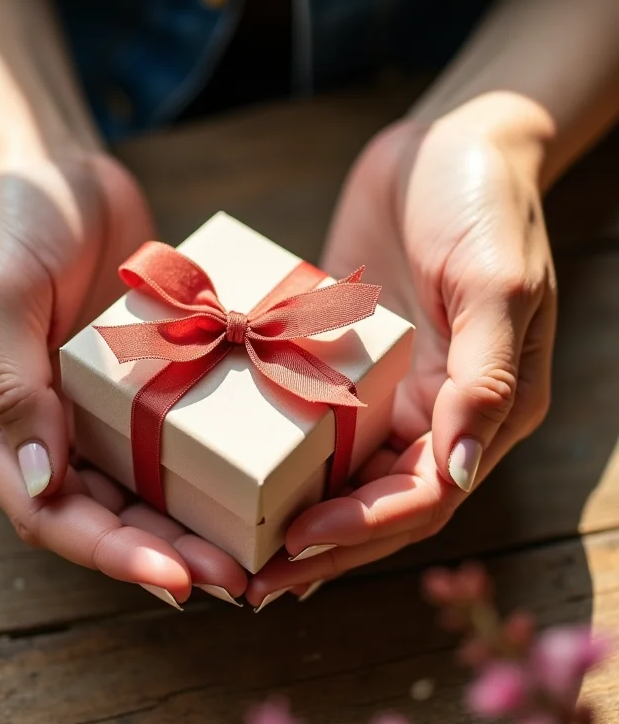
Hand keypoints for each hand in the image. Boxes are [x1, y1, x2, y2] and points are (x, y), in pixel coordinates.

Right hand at [0, 148, 247, 606]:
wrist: (57, 168)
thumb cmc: (9, 222)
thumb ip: (13, 385)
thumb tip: (44, 480)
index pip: (49, 513)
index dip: (110, 553)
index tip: (177, 580)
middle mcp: (51, 426)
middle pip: (110, 513)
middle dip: (171, 551)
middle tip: (239, 578)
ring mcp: (102, 405)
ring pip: (150, 484)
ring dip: (199, 519)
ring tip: (258, 547)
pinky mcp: (145, 376)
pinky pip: (178, 429)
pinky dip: (213, 459)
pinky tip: (260, 476)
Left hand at [248, 94, 556, 605]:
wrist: (446, 142)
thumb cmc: (484, 203)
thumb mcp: (497, 281)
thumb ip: (485, 376)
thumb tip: (458, 470)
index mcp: (482, 408)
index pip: (424, 496)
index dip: (365, 529)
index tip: (297, 544)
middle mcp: (432, 411)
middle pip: (373, 502)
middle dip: (316, 547)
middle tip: (248, 582)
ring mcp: (383, 387)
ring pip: (335, 471)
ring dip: (287, 512)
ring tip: (228, 545)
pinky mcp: (342, 357)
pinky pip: (306, 414)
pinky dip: (272, 450)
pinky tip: (226, 468)